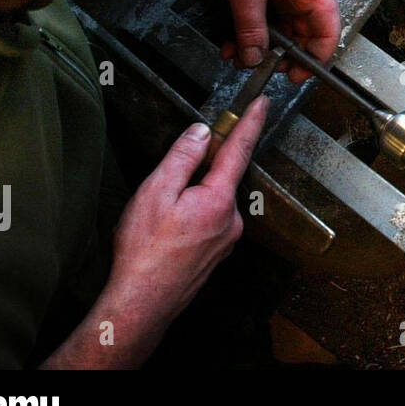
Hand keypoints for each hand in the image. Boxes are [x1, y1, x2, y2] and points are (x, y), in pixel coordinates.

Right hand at [99, 99, 265, 360]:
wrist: (142, 302)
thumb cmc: (144, 251)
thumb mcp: (156, 192)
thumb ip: (182, 158)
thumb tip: (201, 133)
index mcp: (219, 199)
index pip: (240, 150)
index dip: (250, 123)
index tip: (262, 103)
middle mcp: (232, 219)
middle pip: (223, 177)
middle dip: (201, 170)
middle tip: (167, 187)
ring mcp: (227, 238)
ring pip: (214, 201)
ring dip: (193, 197)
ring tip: (159, 218)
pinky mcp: (218, 252)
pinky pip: (210, 220)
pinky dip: (193, 215)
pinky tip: (168, 231)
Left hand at [211, 0, 341, 83]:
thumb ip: (251, 29)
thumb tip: (255, 59)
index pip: (328, 33)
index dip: (315, 59)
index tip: (296, 76)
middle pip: (305, 33)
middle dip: (282, 54)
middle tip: (262, 68)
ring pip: (285, 26)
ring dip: (263, 42)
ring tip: (240, 54)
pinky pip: (272, 14)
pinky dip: (255, 27)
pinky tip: (235, 38)